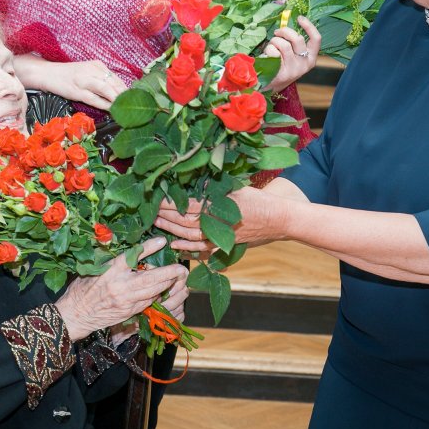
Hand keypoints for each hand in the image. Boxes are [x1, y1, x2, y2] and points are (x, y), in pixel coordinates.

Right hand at [15, 55, 126, 110]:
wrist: (47, 73)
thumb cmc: (68, 75)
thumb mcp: (87, 73)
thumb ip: (101, 80)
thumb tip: (117, 92)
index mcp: (97, 65)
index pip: (117, 78)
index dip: (127, 90)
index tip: (135, 99)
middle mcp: (93, 70)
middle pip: (114, 84)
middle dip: (125, 96)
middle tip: (135, 106)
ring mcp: (85, 80)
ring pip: (107, 90)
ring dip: (118, 99)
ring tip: (126, 108)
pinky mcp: (77, 91)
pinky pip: (94, 98)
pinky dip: (104, 104)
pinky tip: (111, 110)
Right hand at [55, 236, 188, 340]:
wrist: (76, 314)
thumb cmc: (82, 288)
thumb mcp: (94, 268)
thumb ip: (113, 259)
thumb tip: (131, 249)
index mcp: (110, 270)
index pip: (133, 256)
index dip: (149, 248)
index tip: (162, 241)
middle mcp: (120, 285)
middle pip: (151, 278)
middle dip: (170, 273)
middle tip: (181, 268)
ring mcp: (126, 301)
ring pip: (153, 292)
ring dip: (168, 285)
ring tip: (178, 278)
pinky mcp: (129, 312)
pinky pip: (149, 302)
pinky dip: (158, 295)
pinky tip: (164, 290)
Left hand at [155, 187, 282, 252]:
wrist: (278, 219)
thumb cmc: (258, 199)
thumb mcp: (236, 187)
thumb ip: (214, 185)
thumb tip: (193, 179)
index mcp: (220, 207)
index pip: (188, 205)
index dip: (170, 203)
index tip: (156, 198)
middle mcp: (217, 224)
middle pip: (185, 222)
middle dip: (166, 216)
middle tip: (149, 211)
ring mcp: (220, 237)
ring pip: (189, 236)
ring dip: (171, 230)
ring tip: (157, 223)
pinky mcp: (223, 245)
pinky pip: (200, 249)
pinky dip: (186, 248)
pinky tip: (174, 245)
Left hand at [262, 16, 320, 93]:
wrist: (271, 84)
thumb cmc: (282, 65)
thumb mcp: (293, 54)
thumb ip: (294, 42)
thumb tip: (288, 22)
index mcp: (311, 58)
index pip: (316, 39)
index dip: (309, 26)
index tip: (299, 18)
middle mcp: (305, 64)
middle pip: (298, 38)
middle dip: (285, 31)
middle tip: (277, 32)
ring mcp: (294, 69)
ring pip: (284, 45)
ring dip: (275, 40)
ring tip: (272, 45)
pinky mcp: (282, 72)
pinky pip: (274, 52)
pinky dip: (268, 50)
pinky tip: (267, 55)